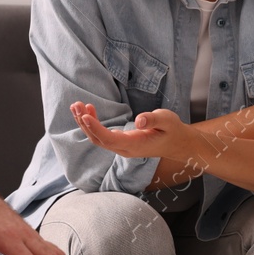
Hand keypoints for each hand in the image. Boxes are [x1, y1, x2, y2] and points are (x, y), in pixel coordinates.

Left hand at [70, 102, 198, 160]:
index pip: (110, 139)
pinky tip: (88, 111)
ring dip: (85, 123)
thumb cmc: (173, 131)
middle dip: (84, 123)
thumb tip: (139, 121)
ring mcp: (122, 147)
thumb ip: (153, 120)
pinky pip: (102, 136)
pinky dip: (92, 124)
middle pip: (98, 139)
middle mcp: (125, 149)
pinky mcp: (121, 142)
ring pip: (97, 138)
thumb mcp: (168, 121)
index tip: (85, 115)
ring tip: (76, 106)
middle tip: (75, 105)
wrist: (177, 143)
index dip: (96, 128)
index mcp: (135, 145)